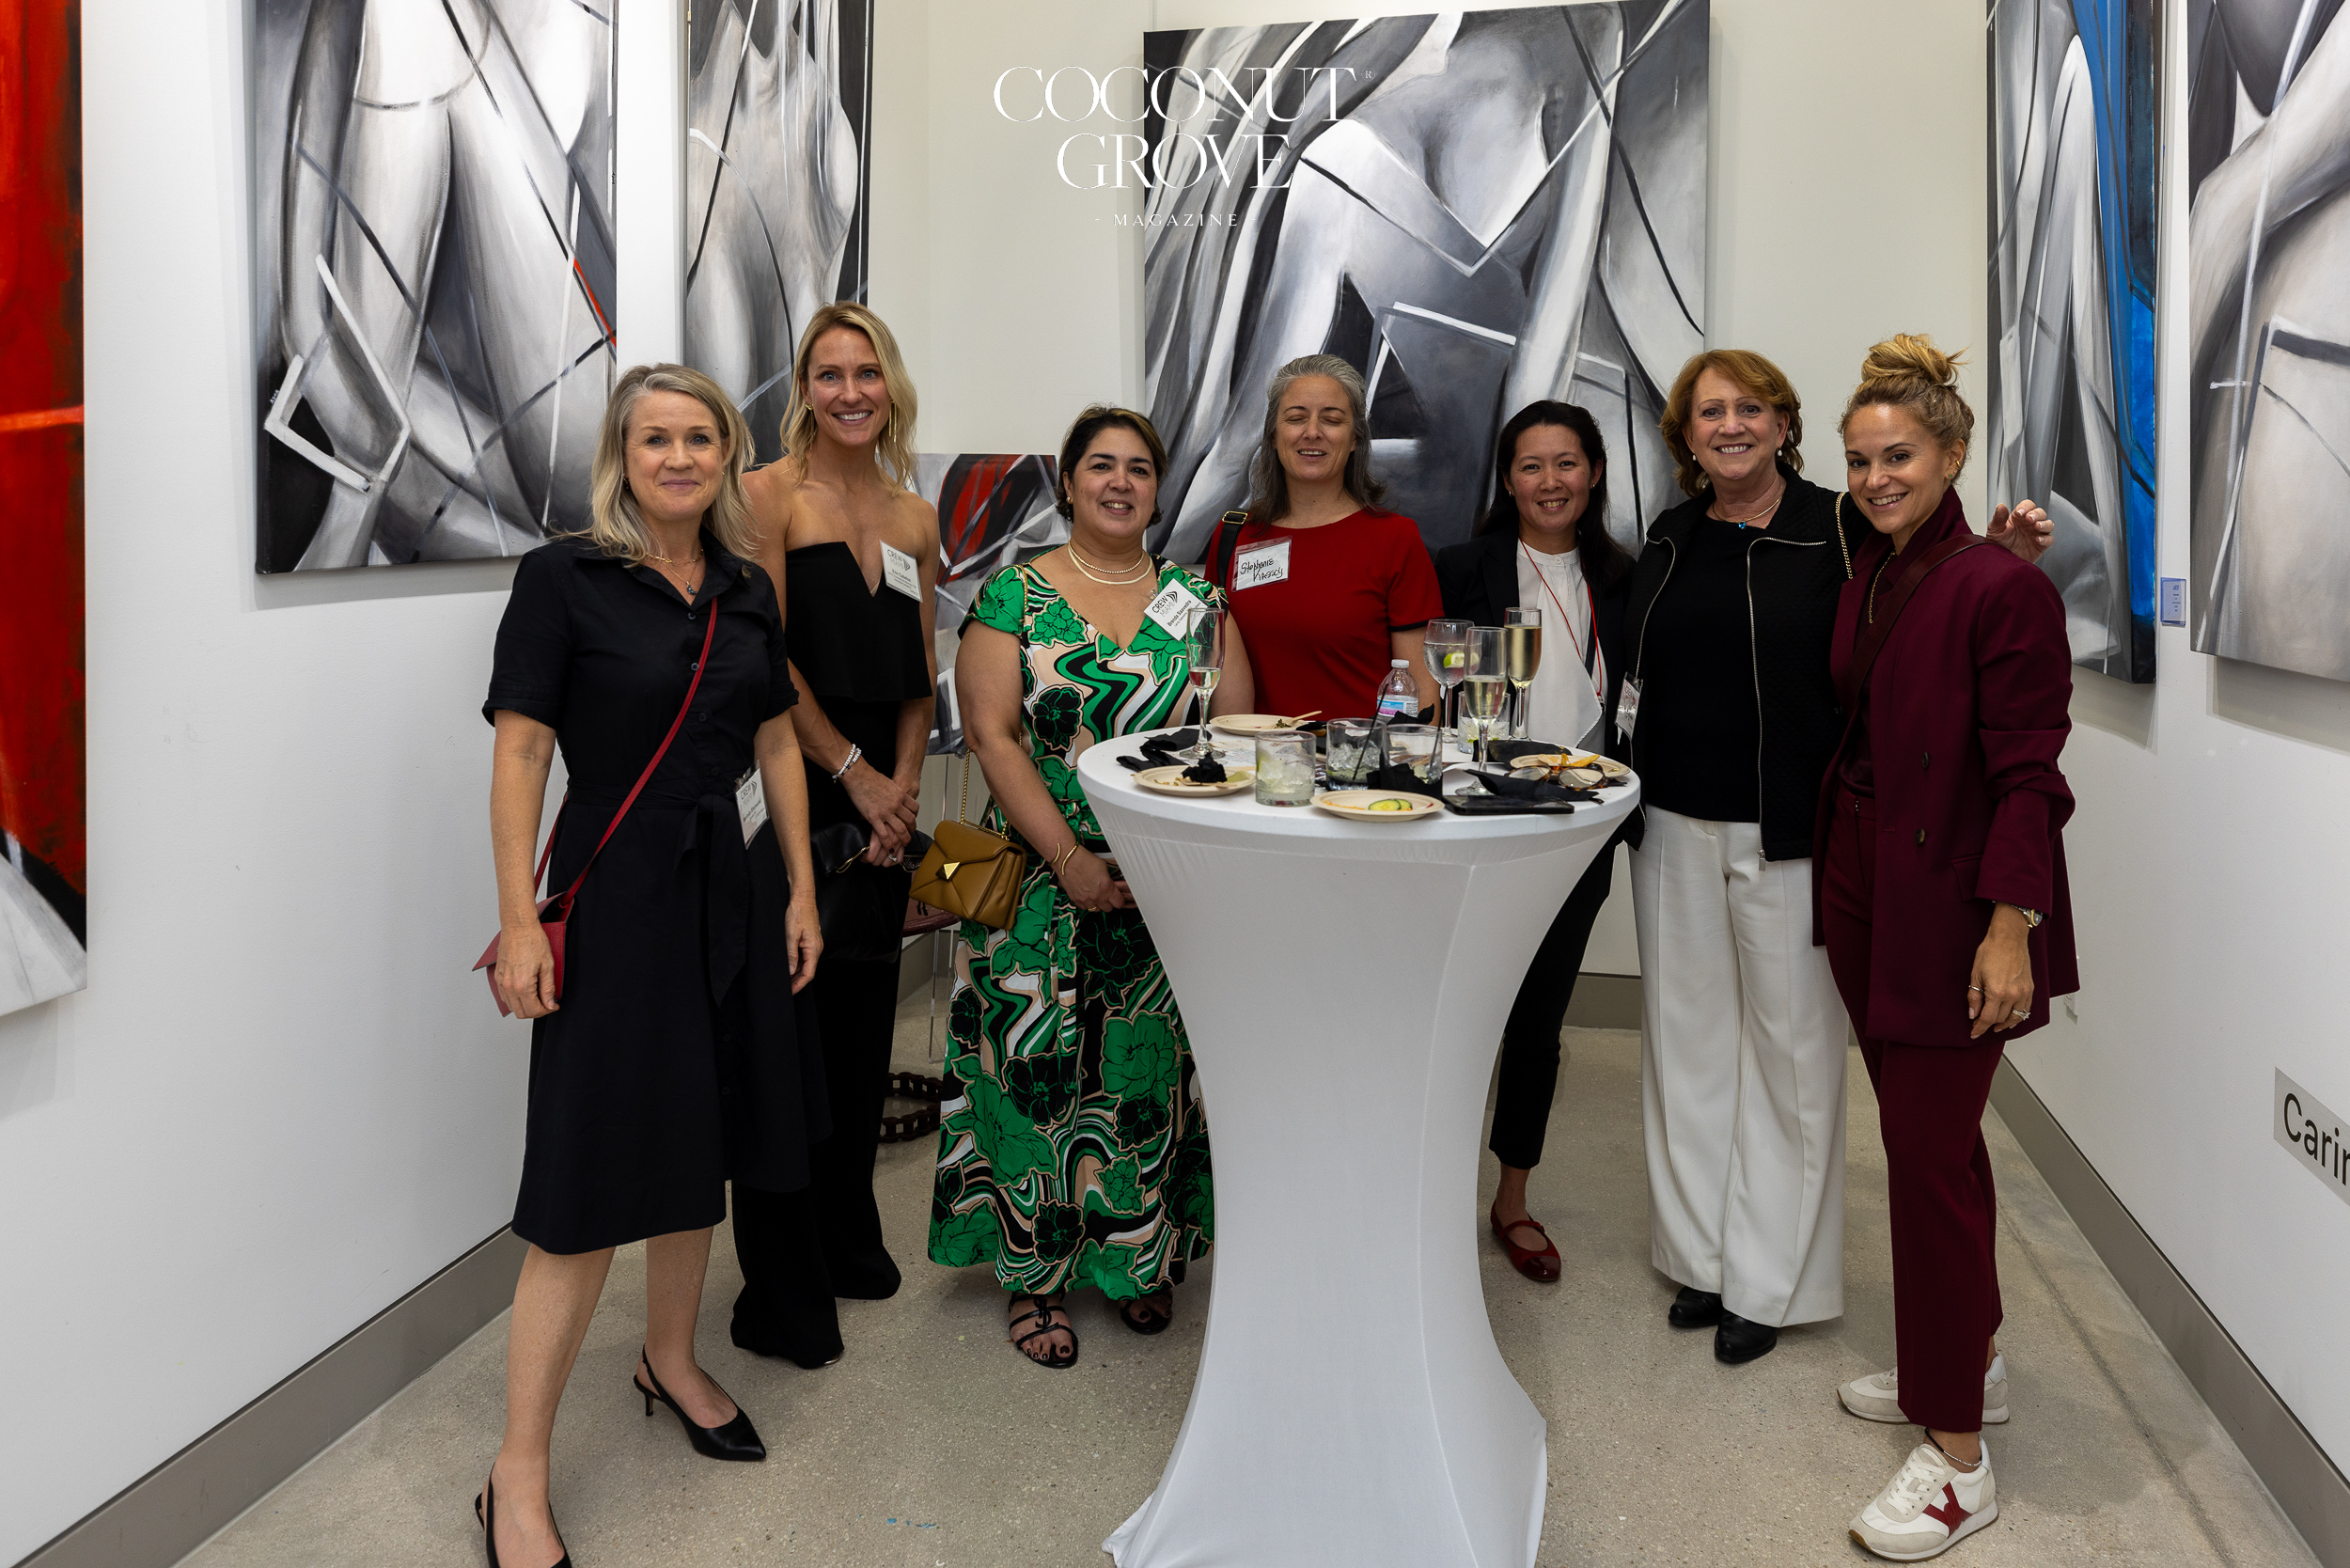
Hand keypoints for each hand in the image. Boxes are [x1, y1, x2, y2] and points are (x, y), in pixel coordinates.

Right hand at [495, 919, 559, 1018]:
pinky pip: (505, 997)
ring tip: (538, 996)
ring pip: (512, 1007)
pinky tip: (527, 991)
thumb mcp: (547, 966)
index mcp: (522, 985)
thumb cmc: (532, 941)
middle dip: (536, 1011)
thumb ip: (548, 988)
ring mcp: (501, 982)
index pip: (533, 1011)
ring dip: (525, 1006)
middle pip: (521, 1013)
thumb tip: (549, 1003)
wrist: (518, 927)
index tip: (553, 1006)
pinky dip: (516, 999)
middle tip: (547, 1003)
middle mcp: (508, 986)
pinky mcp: (498, 977)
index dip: (546, 1011)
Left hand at [786, 889, 823, 992]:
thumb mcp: (791, 935)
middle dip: (796, 981)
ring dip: (796, 973)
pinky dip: (796, 964)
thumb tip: (790, 971)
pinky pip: (804, 956)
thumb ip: (791, 954)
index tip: (789, 992)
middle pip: (808, 971)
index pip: (809, 974)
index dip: (798, 985)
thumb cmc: (797, 913)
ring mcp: (814, 944)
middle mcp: (817, 948)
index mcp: (814, 949)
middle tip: (784, 988)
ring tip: (784, 980)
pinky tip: (788, 965)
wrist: (803, 897)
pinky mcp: (809, 940)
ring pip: (806, 964)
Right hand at [842, 759, 917, 861]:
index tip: (912, 820)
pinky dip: (888, 843)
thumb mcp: (889, 783)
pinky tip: (890, 847)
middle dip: (911, 829)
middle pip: (910, 820)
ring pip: (900, 829)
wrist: (859, 776)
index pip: (914, 808)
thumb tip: (893, 797)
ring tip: (904, 843)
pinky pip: (884, 834)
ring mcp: (886, 812)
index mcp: (901, 794)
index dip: (915, 815)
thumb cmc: (871, 777)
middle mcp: (896, 804)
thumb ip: (893, 792)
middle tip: (910, 833)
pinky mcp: (874, 818)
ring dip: (904, 838)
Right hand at [1056, 848, 1131, 911]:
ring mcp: (1085, 899)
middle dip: (1109, 903)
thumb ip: (1109, 880)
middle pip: (1108, 909)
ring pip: (1096, 910)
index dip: (1120, 900)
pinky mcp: (1076, 900)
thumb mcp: (1104, 867)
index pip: (1119, 903)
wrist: (1067, 859)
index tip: (1118, 897)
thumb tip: (1112, 885)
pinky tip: (1086, 896)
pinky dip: (1087, 904)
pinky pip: (1084, 908)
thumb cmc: (1084, 860)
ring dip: (1098, 904)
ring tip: (1096, 896)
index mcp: (1106, 887)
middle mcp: (1097, 896)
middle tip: (1107, 896)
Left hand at [1967, 906, 2034, 1038]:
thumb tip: (1973, 1013)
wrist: (2008, 938)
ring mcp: (2024, 992)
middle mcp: (2013, 995)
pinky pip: (2026, 1009)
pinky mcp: (2030, 988)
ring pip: (2015, 1017)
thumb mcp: (1975, 975)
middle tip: (1980, 1025)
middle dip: (1989, 1024)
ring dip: (2005, 1024)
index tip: (1974, 1032)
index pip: (1987, 1018)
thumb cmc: (1992, 951)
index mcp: (1997, 992)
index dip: (1979, 1027)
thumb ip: (1974, 997)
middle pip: (2001, 1019)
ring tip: (1996, 1026)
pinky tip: (2012, 1018)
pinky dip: (2019, 1016)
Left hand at [1987, 498, 2052, 563]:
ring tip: (2037, 526)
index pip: (2027, 505)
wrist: (2001, 561)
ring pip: (2048, 524)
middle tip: (2030, 518)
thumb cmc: (1999, 544)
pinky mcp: (2041, 545)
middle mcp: (2029, 524)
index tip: (2020, 512)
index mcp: (2019, 517)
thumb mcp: (1994, 530)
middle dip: (2037, 514)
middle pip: (2040, 513)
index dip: (2026, 506)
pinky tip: (2038, 540)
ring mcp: (2036, 533)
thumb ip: (1998, 518)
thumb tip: (2001, 506)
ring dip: (2044, 524)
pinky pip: (2049, 539)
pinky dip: (2046, 539)